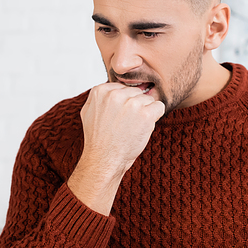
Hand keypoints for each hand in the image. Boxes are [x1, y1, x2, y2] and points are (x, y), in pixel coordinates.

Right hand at [68, 82, 164, 214]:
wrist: (104, 159)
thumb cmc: (98, 140)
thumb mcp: (88, 112)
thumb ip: (100, 97)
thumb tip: (111, 88)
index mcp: (100, 90)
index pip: (123, 87)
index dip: (124, 103)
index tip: (119, 116)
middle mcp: (115, 94)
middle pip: (137, 92)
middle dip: (135, 106)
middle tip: (126, 123)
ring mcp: (131, 103)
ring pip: (148, 99)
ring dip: (145, 112)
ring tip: (133, 127)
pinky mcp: (145, 114)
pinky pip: (159, 106)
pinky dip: (155, 117)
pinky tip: (143, 128)